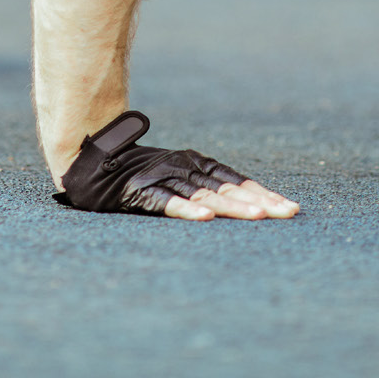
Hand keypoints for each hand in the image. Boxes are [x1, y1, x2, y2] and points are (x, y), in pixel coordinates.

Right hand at [56, 111, 299, 219]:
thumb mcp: (173, 173)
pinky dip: (187, 210)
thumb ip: (200, 185)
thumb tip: (237, 202)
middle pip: (228, 187)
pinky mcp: (139, 190)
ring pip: (204, 194)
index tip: (289, 207)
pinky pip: (167, 202)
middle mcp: (182, 167)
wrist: (89, 157)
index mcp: (194, 163)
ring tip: (259, 217)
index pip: (235, 180)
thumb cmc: (135, 171)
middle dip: (260, 201)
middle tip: (288, 213)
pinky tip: (206, 219)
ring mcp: (162, 177)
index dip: (262, 193)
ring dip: (233, 207)